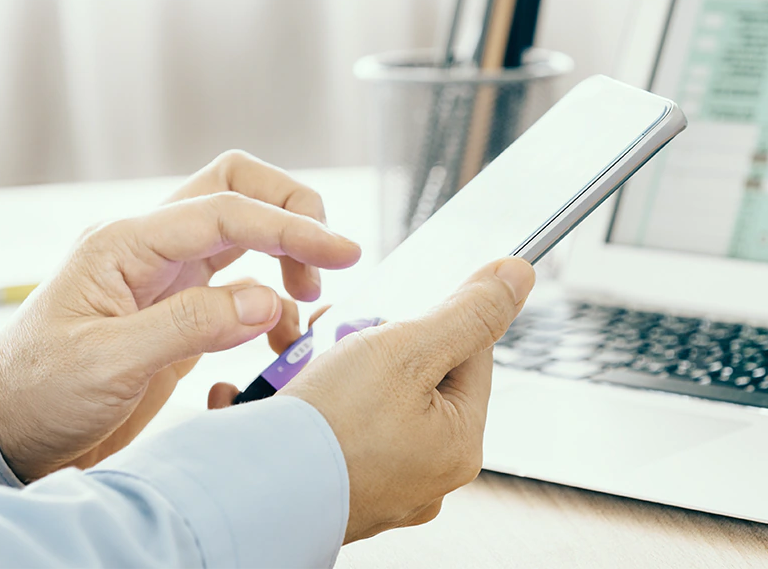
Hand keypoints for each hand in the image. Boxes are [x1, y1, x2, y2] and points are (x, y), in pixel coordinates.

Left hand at [0, 151, 361, 481]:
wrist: (3, 432)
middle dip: (292, 211)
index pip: (225, 209)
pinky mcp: (176, 307)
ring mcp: (163, 274)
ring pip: (241, 227)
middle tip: (327, 265)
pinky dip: (271, 301)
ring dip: (285, 252)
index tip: (342, 253)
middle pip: (236, 187)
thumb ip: (188, 326)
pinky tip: (278, 339)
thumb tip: (265, 301)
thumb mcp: (107, 364)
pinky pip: (238, 281)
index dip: (290, 226)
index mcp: (125, 244)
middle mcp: (148, 247)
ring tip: (305, 304)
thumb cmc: (37, 393)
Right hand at [209, 257, 536, 542]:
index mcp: (460, 443)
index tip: (388, 314)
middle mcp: (427, 472)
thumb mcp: (408, 349)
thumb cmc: (330, 427)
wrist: (251, 491)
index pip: (470, 352)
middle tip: (339, 341)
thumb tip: (517, 276)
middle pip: (415, 374)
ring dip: (334, 370)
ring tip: (302, 369)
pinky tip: (284, 400)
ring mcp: (380, 484)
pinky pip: (331, 428)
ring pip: (368, 397)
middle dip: (372, 344)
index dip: (429, 318)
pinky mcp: (335, 487)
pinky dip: (307, 407)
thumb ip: (467, 312)